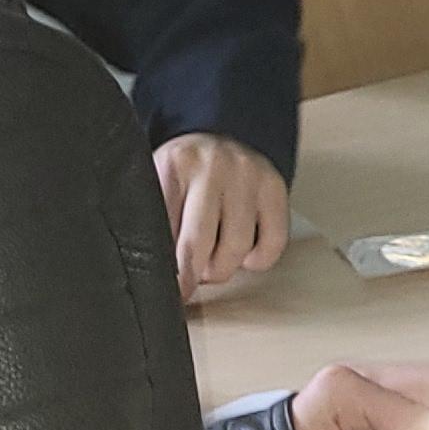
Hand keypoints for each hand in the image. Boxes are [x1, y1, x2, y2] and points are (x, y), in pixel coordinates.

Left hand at [158, 134, 290, 296]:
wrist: (218, 138)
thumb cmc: (183, 173)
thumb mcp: (156, 185)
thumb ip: (153, 222)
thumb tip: (156, 277)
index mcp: (173, 165)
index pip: (163, 230)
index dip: (162, 269)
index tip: (166, 290)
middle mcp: (212, 166)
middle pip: (197, 244)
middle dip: (190, 275)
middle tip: (186, 286)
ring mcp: (247, 175)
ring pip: (236, 248)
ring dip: (222, 268)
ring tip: (211, 261)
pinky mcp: (275, 187)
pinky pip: (272, 243)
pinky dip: (257, 259)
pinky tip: (244, 251)